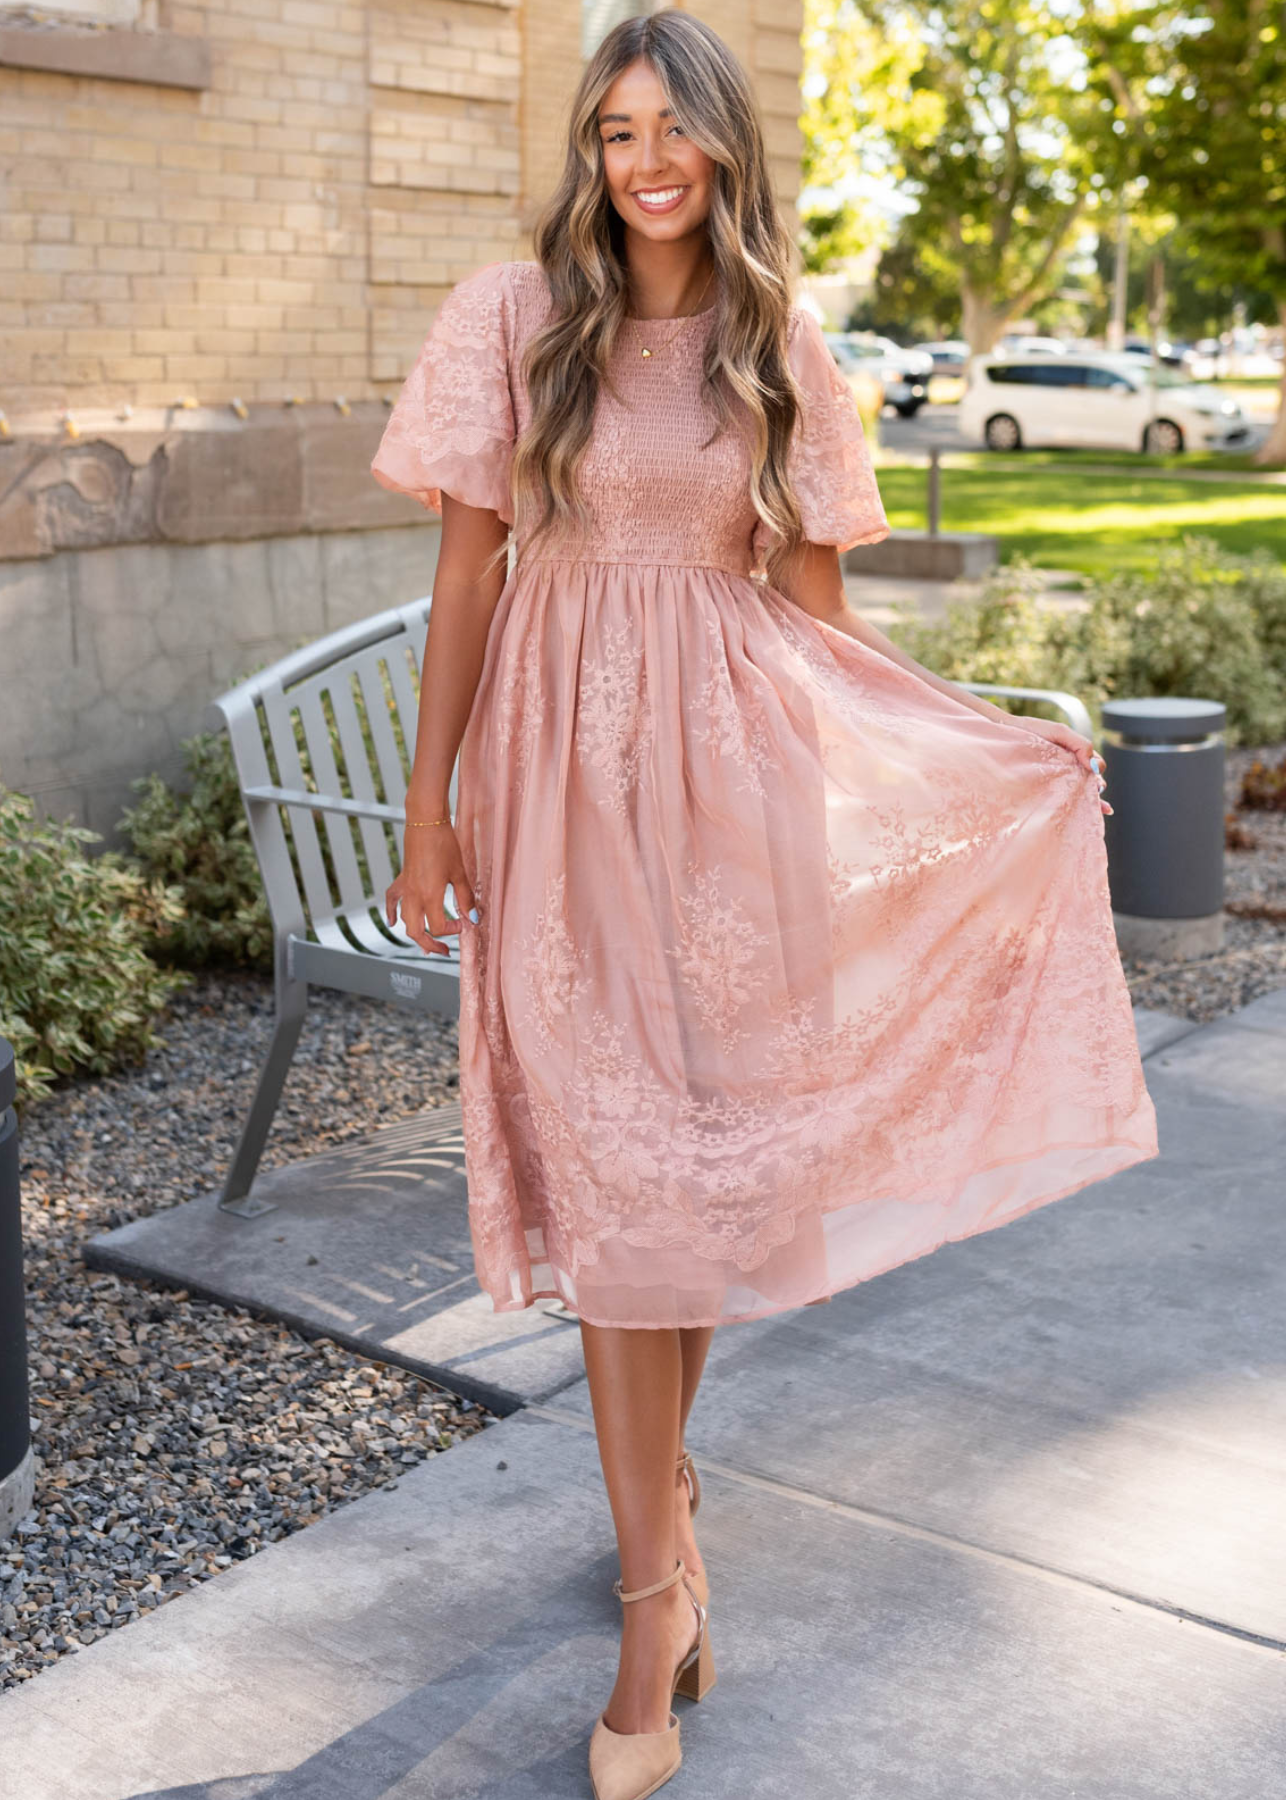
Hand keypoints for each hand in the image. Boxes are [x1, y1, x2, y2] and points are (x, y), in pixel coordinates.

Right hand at [385, 822, 478, 955]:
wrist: (426, 822)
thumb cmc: (444, 843)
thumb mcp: (460, 872)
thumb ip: (465, 898)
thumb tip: (472, 918)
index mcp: (430, 895)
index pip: (438, 927)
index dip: (451, 931)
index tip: (463, 924)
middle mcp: (414, 895)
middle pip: (417, 931)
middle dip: (430, 945)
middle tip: (444, 950)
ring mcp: (406, 888)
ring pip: (404, 920)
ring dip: (414, 933)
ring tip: (426, 942)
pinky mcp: (402, 879)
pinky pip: (392, 900)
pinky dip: (391, 912)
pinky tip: (392, 922)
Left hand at [1018, 717, 1112, 814]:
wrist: (1004, 733)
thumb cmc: (1032, 731)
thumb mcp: (1059, 733)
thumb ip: (1080, 744)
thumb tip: (1095, 766)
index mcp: (1074, 754)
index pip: (1094, 765)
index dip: (1097, 771)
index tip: (1095, 776)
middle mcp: (1067, 768)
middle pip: (1089, 781)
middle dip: (1097, 789)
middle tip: (1098, 790)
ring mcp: (1055, 779)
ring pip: (1078, 792)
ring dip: (1091, 801)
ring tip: (1101, 809)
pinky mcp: (1043, 788)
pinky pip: (1060, 799)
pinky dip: (1074, 807)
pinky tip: (1085, 814)